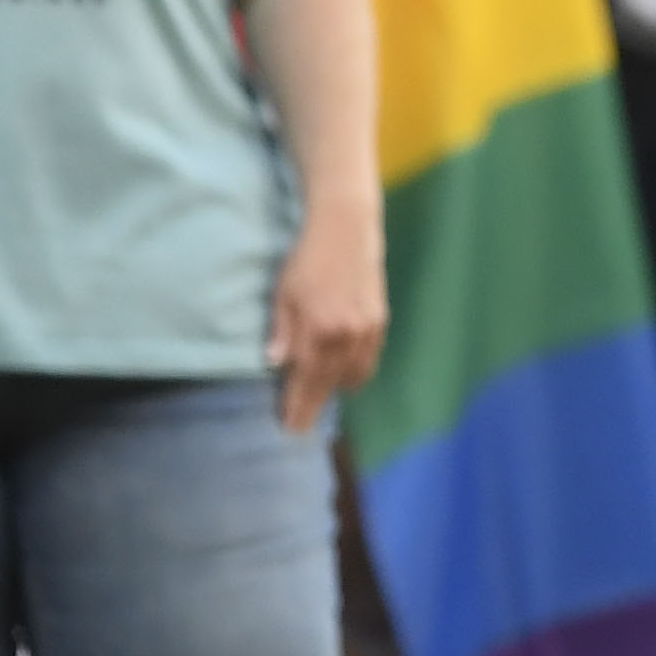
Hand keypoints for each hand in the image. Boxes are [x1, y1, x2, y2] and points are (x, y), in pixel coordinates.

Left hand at [270, 220, 388, 436]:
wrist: (347, 229)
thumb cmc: (307, 259)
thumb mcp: (284, 294)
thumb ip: (282, 331)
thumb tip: (275, 364)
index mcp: (319, 330)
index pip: (306, 380)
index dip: (298, 406)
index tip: (290, 426)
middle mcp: (347, 336)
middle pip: (329, 384)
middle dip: (314, 405)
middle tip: (302, 424)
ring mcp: (367, 330)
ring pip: (354, 375)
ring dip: (335, 389)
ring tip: (320, 396)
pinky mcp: (381, 321)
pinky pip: (369, 359)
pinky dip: (355, 371)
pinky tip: (343, 373)